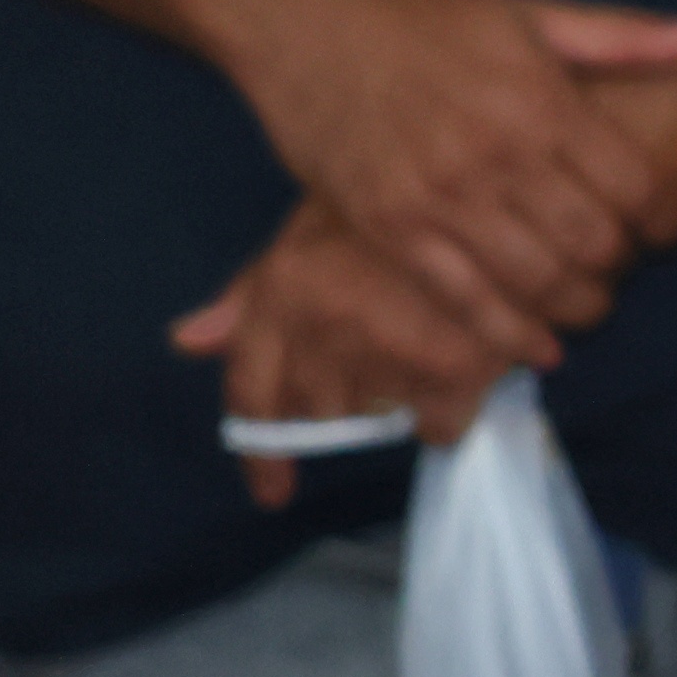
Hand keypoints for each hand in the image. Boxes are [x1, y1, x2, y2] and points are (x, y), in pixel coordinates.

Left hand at [176, 200, 510, 507]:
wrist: (491, 185)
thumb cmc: (398, 194)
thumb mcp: (313, 224)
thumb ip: (253, 290)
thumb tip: (186, 342)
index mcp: (284, 293)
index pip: (253, 392)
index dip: (261, 451)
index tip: (275, 491)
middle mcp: (322, 333)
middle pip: (320, 412)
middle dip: (346, 398)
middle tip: (381, 359)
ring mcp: (386, 357)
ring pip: (379, 420)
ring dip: (396, 400)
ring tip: (426, 349)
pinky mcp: (452, 372)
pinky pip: (439, 426)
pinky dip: (450, 410)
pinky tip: (465, 371)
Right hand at [224, 0, 676, 372]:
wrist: (307, 19)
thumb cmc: (427, 16)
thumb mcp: (531, 13)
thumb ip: (625, 37)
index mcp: (542, 102)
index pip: (637, 187)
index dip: (668, 221)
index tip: (669, 229)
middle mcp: (496, 154)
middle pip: (594, 244)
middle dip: (625, 269)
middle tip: (628, 270)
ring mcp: (437, 195)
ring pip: (534, 281)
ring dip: (576, 309)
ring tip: (588, 305)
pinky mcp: (386, 225)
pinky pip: (460, 299)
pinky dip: (507, 334)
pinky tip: (537, 348)